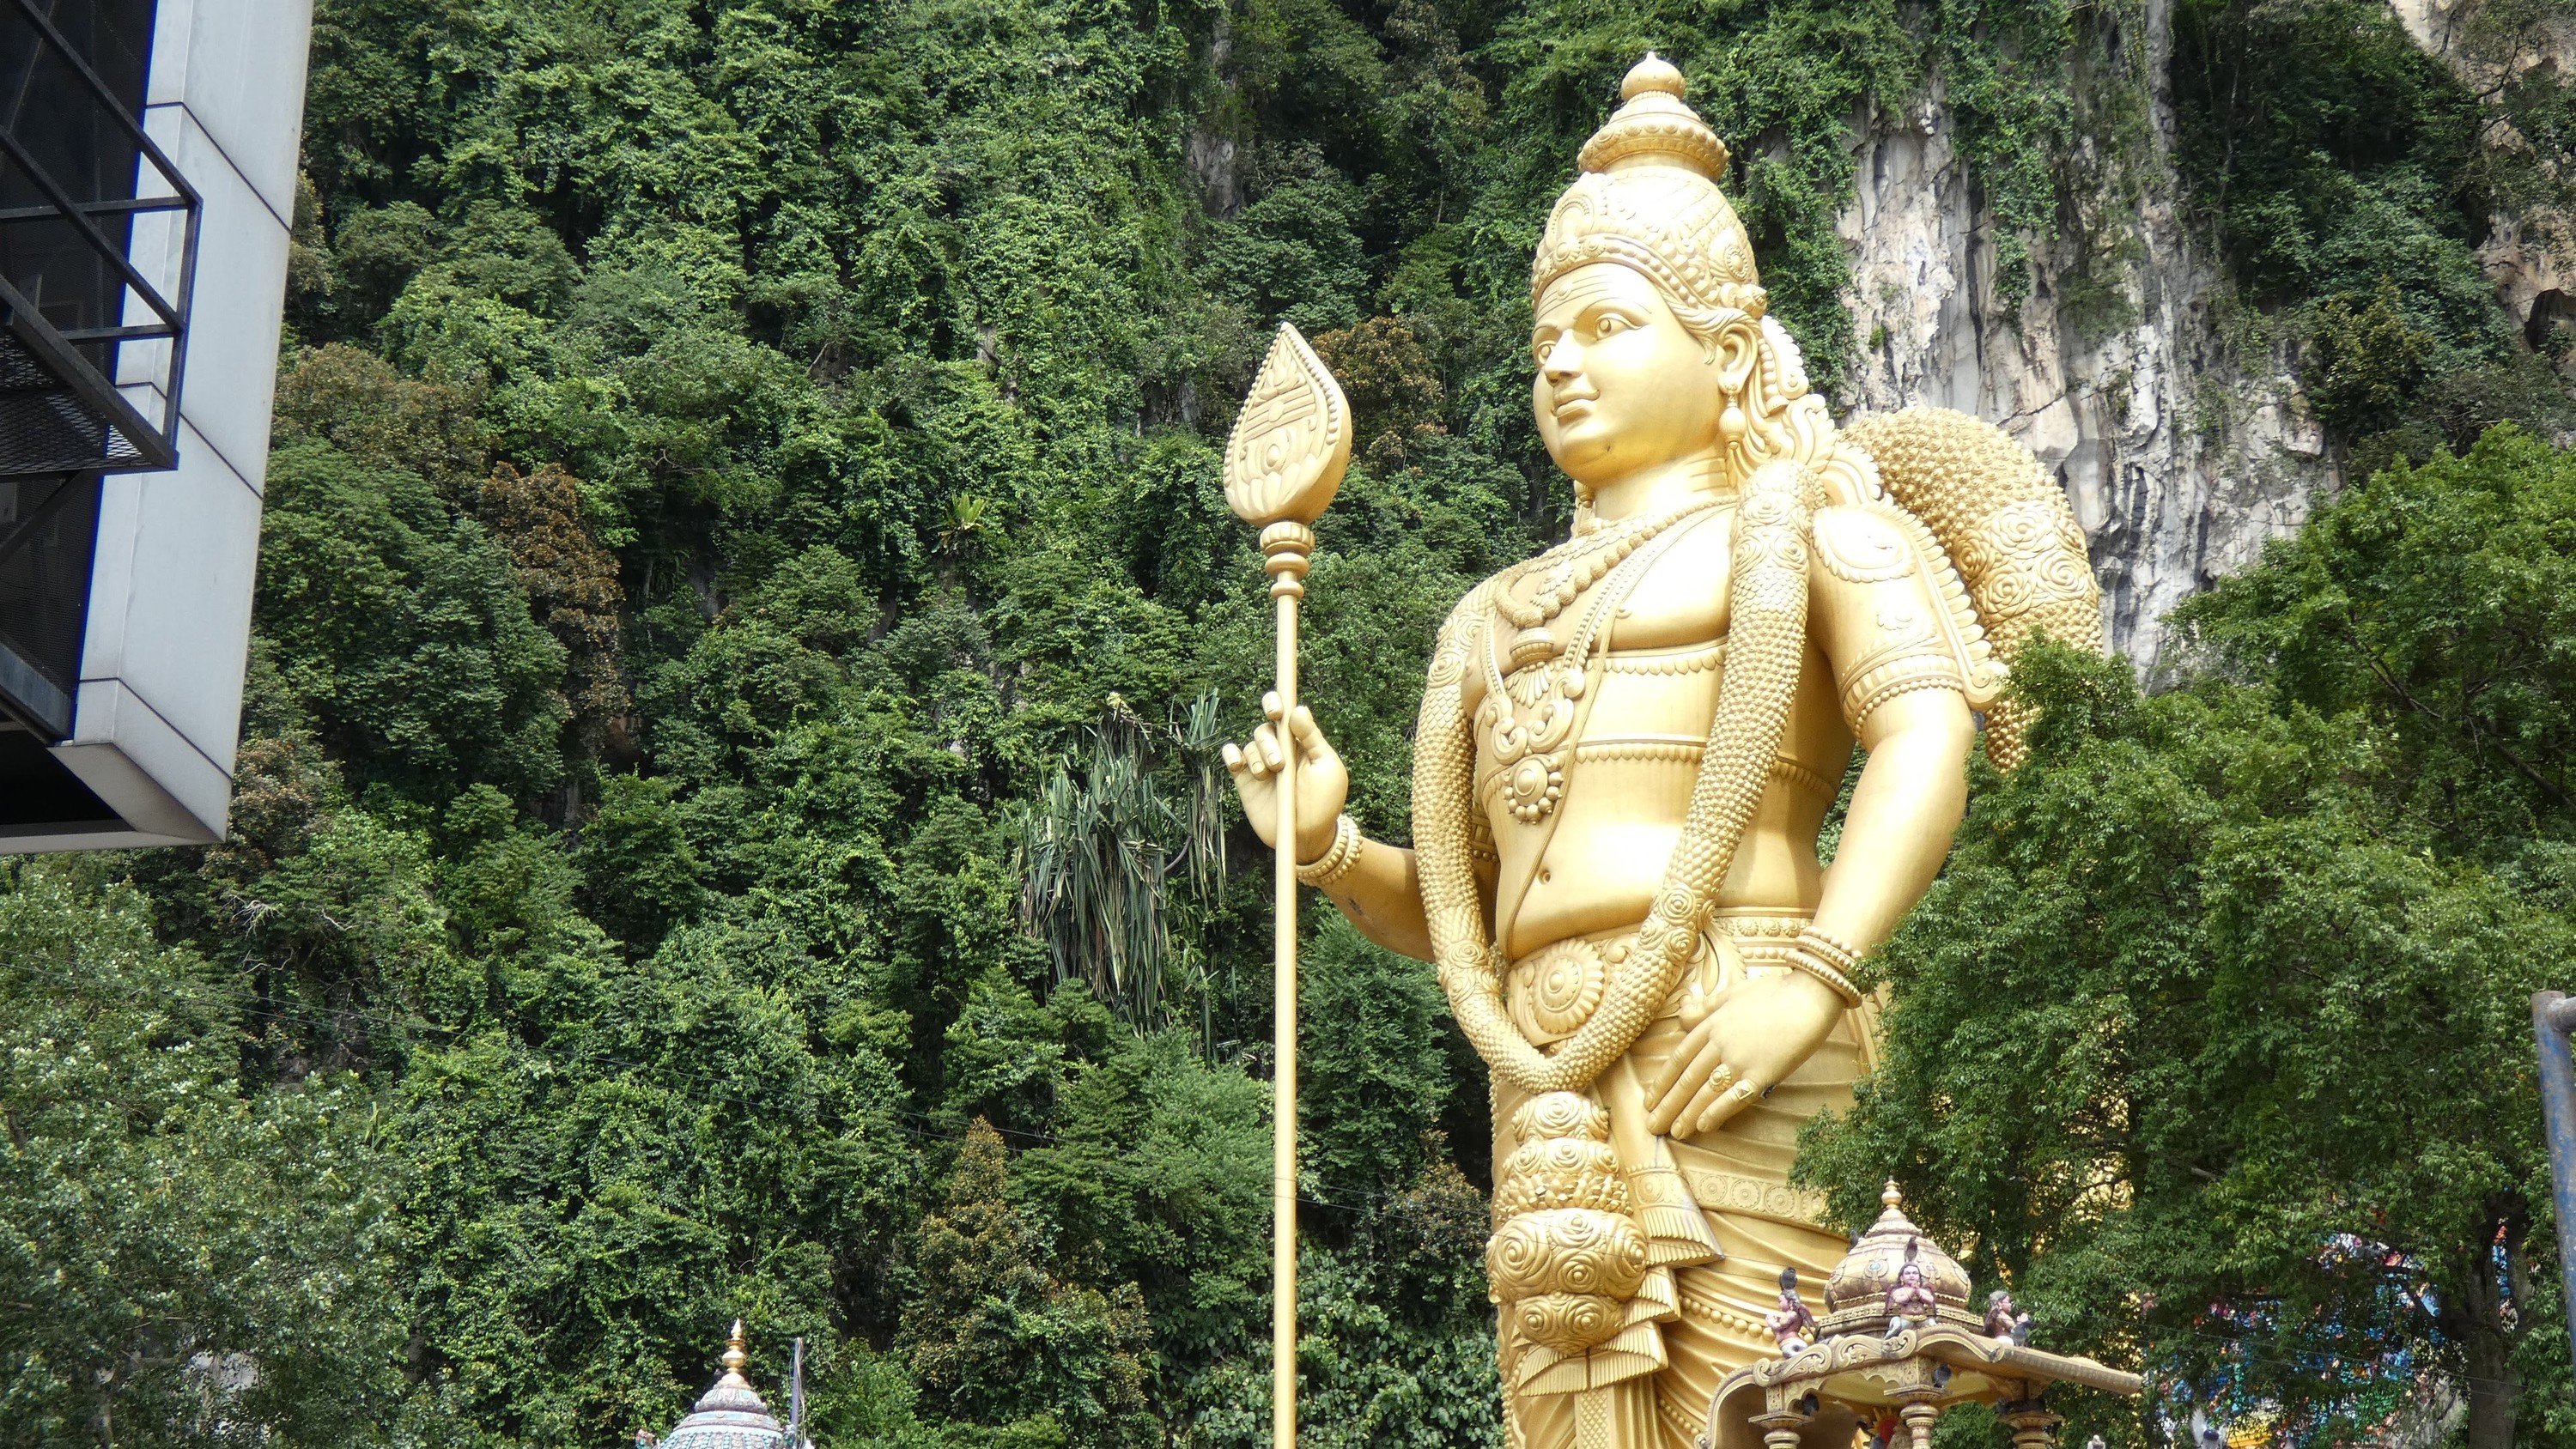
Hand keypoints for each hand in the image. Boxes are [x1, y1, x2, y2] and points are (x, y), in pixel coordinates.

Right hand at [1222, 692, 1348, 861]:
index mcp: (1301, 742)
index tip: (1277, 712)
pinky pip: (1232, 756)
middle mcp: (1280, 749)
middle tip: (1279, 762)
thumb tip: (1299, 709)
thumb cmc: (1325, 802)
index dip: (1277, 704)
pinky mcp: (1246, 779)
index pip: (1285, 713)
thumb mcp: (1327, 768)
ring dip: (1259, 756)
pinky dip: (1232, 755)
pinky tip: (1240, 765)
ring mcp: (1262, 764)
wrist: (1307, 837)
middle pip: (1265, 727)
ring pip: (1251, 743)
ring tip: (1271, 776)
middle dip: (1269, 740)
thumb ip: (1313, 738)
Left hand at [1645, 970, 1845, 1135]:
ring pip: (1706, 1090)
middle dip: (1668, 1105)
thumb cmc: (1774, 992)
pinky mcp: (1762, 1073)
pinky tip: (1703, 1126)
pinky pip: (1734, 1096)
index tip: (1650, 1100)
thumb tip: (1682, 1010)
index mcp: (1712, 1024)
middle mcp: (1720, 1043)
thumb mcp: (1732, 993)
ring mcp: (1740, 1059)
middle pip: (1687, 1078)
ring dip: (1687, 1113)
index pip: (1679, 1058)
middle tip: (1653, 1125)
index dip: (1663, 1081)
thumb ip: (1705, 1007)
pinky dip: (1717, 1111)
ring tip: (1675, 1132)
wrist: (1809, 996)